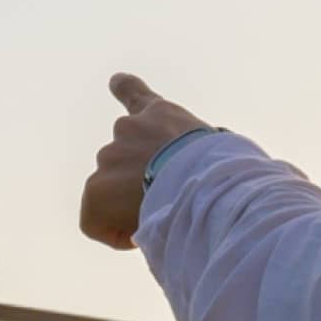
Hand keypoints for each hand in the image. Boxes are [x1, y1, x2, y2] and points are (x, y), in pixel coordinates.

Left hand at [79, 73, 211, 250]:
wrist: (203, 181)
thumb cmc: (225, 171)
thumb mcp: (218, 152)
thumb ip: (201, 159)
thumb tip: (222, 182)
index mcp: (161, 114)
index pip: (136, 95)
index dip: (125, 88)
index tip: (115, 80)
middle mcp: (129, 128)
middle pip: (124, 161)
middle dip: (138, 182)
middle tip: (170, 201)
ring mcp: (109, 156)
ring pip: (113, 193)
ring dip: (130, 206)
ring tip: (163, 218)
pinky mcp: (96, 189)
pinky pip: (95, 221)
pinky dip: (114, 233)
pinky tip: (137, 239)